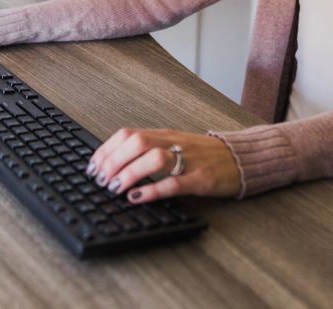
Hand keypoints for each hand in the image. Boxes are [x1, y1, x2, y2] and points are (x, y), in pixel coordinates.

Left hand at [85, 128, 239, 203]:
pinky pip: (175, 183)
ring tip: (116, 188)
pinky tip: (137, 197)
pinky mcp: (202, 179)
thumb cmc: (203, 155)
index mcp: (164, 135)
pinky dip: (153, 190)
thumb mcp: (173, 145)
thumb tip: (114, 162)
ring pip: (154, 158)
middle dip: (113, 161)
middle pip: (137, 142)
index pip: (128, 135)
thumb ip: (149, 150)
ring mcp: (189, 161)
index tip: (92, 166)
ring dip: (129, 173)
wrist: (239, 157)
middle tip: (101, 180)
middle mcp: (173, 143)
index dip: (106, 150)